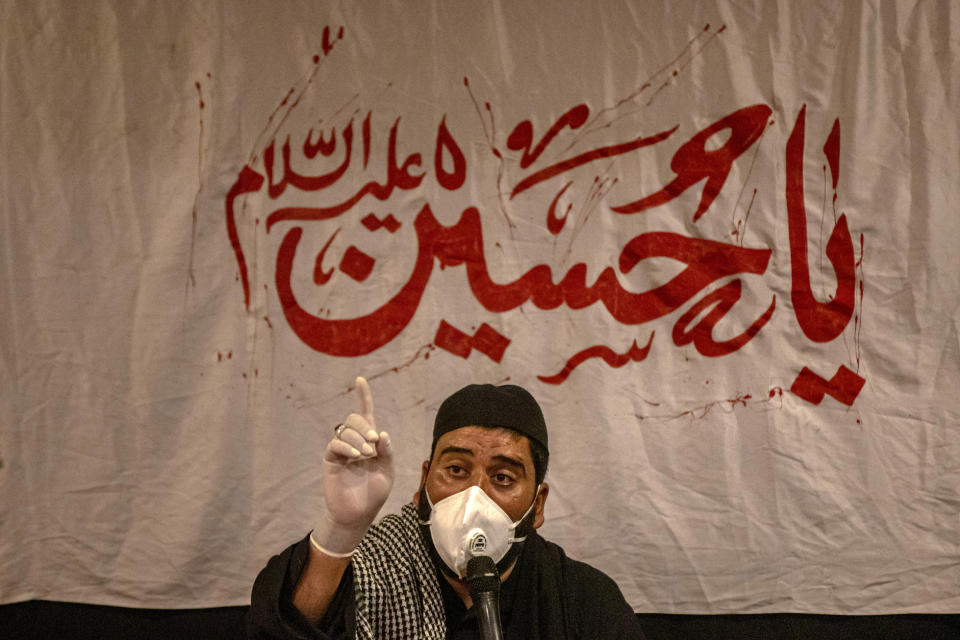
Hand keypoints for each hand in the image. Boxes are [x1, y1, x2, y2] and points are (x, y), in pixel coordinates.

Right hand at [311, 377, 392, 555]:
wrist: (357, 514)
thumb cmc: (373, 494)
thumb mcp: (387, 472)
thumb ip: (387, 453)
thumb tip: (382, 433)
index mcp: (370, 442)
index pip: (366, 414)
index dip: (363, 396)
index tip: (360, 379)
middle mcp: (354, 442)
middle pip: (354, 418)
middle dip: (365, 426)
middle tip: (374, 442)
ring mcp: (341, 450)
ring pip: (345, 429)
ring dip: (359, 438)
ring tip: (367, 454)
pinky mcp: (331, 459)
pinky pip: (336, 444)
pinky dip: (347, 446)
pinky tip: (356, 455)